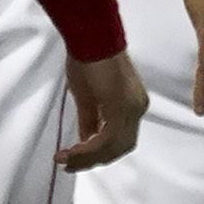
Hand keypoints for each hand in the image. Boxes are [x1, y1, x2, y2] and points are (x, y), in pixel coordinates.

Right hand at [58, 49, 147, 170]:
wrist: (91, 37)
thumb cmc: (87, 57)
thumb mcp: (86, 94)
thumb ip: (89, 119)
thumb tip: (84, 140)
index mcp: (133, 105)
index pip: (120, 138)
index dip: (99, 152)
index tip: (75, 158)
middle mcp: (138, 109)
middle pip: (120, 147)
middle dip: (94, 160)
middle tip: (70, 166)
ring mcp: (133, 109)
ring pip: (114, 146)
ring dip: (88, 158)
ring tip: (65, 161)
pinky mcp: (122, 107)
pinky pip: (107, 138)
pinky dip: (89, 148)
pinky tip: (72, 151)